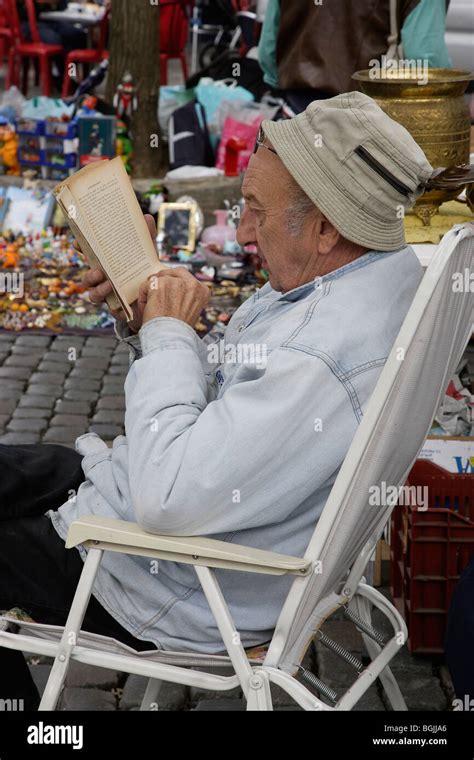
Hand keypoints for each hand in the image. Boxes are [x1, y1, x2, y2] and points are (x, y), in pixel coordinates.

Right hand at [79, 214, 157, 333]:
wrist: (157, 300)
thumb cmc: (147, 273)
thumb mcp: (148, 254)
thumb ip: (147, 237)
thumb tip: (147, 217)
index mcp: (108, 265)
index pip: (90, 256)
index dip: (81, 249)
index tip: (77, 242)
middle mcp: (104, 280)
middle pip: (88, 276)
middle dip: (88, 271)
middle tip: (97, 268)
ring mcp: (108, 295)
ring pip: (93, 293)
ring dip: (97, 287)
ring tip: (107, 281)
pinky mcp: (116, 309)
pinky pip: (109, 309)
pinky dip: (110, 303)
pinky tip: (115, 296)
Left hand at [138, 267, 209, 328]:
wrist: (171, 337)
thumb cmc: (179, 330)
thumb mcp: (191, 311)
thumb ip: (186, 297)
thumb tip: (172, 291)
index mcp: (203, 291)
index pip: (187, 278)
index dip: (176, 283)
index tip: (169, 290)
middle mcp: (192, 284)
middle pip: (173, 273)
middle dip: (163, 280)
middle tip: (155, 291)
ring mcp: (176, 282)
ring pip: (158, 279)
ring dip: (152, 291)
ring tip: (152, 308)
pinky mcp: (160, 284)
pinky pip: (147, 285)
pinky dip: (143, 296)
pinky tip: (147, 308)